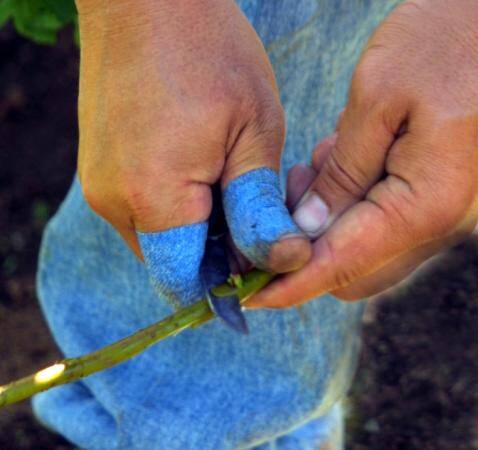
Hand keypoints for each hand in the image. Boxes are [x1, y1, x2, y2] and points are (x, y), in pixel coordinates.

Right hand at [75, 0, 310, 277]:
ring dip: (198, 228)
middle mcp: (115, 201)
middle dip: (218, 252)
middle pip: (173, 264)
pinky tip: (200, 168)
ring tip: (227, 179)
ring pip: (159, 240)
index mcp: (153, 196)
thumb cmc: (209, 52)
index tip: (262, 255)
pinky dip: (176, 207)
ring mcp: (101, 186)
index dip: (228, 282)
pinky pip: (143, 211)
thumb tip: (277, 261)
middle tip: (252, 207)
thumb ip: (258, 208)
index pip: (186, 283)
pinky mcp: (100, 169)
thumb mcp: (254, 131)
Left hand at [246, 0, 477, 307]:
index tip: (248, 295)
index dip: (288, 285)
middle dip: (305, 248)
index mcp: (424, 204)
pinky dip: (350, 207)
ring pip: (365, 250)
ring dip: (327, 225)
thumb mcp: (379, 99)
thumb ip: (342, 173)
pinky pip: (383, 223)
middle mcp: (438, 222)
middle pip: (352, 270)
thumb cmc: (447, 41)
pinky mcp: (437, 196)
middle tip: (288, 198)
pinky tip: (343, 160)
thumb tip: (307, 227)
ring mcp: (441, 213)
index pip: (339, 266)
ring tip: (318, 167)